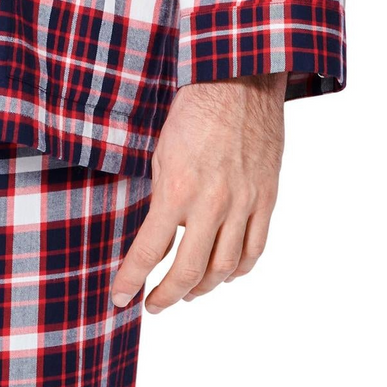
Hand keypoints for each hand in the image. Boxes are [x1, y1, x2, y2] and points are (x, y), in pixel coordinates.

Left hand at [110, 72, 285, 312]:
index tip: (120, 297)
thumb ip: (161, 198)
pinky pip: (255, 248)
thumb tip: (155, 237)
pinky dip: (239, 270)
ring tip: (187, 294)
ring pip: (224, 268)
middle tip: (153, 305)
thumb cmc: (194, 112)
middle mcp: (211, 204)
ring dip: (202, 288)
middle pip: (189, 271)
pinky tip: (225, 275)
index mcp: (176, 190)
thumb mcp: (161, 154)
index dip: (131, 279)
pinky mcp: (266, 198)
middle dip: (166, 295)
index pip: (149, 251)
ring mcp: (243, 204)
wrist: (238, 81)